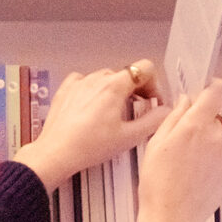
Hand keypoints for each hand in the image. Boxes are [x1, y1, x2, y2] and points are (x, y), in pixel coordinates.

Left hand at [13, 62, 169, 191]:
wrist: (56, 153)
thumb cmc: (90, 146)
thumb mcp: (128, 137)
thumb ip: (152, 121)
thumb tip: (166, 111)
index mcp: (116, 85)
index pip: (145, 68)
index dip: (154, 84)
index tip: (152, 101)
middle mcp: (97, 77)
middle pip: (125, 75)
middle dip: (135, 90)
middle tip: (135, 111)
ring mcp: (80, 81)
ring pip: (105, 79)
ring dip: (113, 91)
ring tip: (112, 113)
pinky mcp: (66, 89)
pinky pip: (84, 82)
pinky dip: (92, 91)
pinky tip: (91, 107)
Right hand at [136, 78, 221, 221]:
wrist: (171, 221)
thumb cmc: (157, 187)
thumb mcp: (155, 146)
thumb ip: (173, 118)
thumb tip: (185, 101)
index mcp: (194, 126)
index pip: (219, 90)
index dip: (214, 87)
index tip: (205, 92)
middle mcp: (216, 136)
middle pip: (220, 111)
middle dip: (207, 115)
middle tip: (188, 131)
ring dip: (218, 130)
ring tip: (198, 147)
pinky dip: (220, 148)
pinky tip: (201, 165)